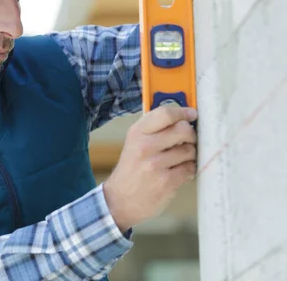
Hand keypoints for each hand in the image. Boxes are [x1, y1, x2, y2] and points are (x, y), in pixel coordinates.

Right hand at [102, 105, 197, 232]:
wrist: (120, 200)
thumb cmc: (131, 169)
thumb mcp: (134, 143)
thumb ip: (154, 128)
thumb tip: (182, 116)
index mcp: (137, 133)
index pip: (165, 113)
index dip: (183, 112)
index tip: (192, 114)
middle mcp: (145, 146)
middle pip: (183, 130)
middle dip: (190, 135)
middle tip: (187, 141)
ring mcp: (156, 165)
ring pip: (190, 150)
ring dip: (190, 155)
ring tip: (179, 160)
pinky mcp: (167, 182)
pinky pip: (190, 168)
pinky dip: (188, 170)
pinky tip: (178, 172)